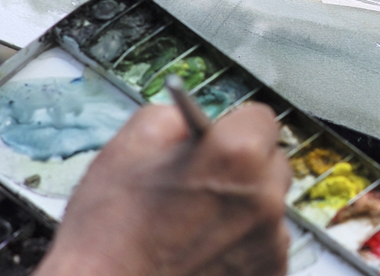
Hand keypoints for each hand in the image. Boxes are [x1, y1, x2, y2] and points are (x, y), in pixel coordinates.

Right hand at [36, 103, 291, 275]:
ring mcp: (271, 241)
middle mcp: (264, 196)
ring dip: (243, 208)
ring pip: (268, 206)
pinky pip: (264, 244)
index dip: (233, 126)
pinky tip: (205, 251)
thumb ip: (175, 119)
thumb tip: (195, 120)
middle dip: (243, 167)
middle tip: (202, 184)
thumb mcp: (128, 148)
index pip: (261, 118)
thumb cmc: (109, 237)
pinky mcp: (270, 272)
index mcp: (237, 154)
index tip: (218, 138)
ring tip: (196, 225)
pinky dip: (242, 245)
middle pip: (271, 163)